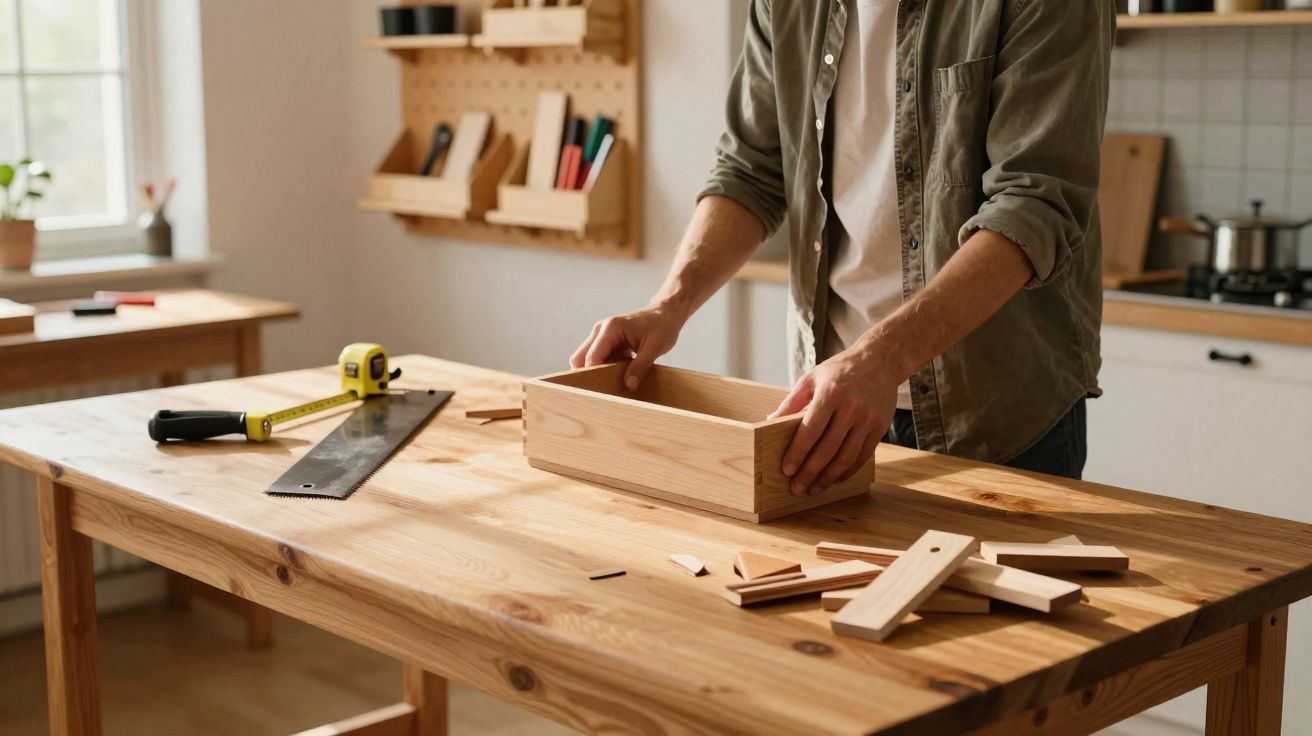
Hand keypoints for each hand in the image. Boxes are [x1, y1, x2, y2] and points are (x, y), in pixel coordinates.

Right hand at [570, 302, 687, 388]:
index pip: (591, 358)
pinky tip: (621, 372)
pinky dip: (605, 367)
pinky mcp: (605, 340)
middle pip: (580, 358)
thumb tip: (629, 385)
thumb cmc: (661, 326)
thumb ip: (641, 366)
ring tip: (615, 380)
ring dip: (598, 371)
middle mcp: (600, 329)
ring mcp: (601, 334)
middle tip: (605, 389)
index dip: (594, 376)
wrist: (665, 313)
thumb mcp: (655, 347)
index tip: (603, 392)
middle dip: (589, 375)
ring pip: (586, 359)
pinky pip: (597, 358)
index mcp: (610, 328)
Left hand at [769, 347, 899, 495]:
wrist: (880, 361)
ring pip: (845, 457)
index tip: (786, 470)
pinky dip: (847, 471)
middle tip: (796, 488)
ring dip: (828, 478)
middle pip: (827, 449)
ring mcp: (867, 420)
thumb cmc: (840, 370)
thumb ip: (791, 402)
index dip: (797, 453)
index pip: (809, 431)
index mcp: (830, 395)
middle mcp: (851, 408)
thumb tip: (769, 422)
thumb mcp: (811, 378)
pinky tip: (835, 479)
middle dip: (809, 473)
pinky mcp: (880, 428)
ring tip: (814, 489)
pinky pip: (862, 456)